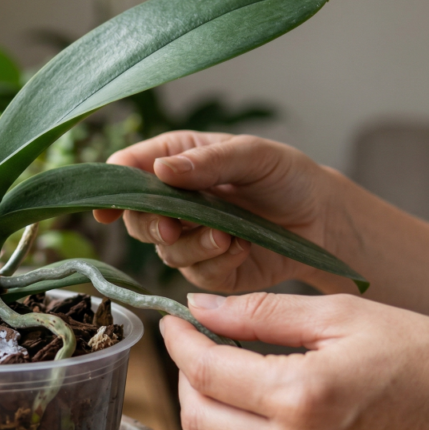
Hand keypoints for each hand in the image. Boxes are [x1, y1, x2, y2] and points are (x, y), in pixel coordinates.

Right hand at [94, 131, 349, 291]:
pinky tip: (241, 248)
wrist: (324, 220)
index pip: (128, 170)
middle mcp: (174, 201)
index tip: (105, 208)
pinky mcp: (209, 270)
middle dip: (149, 225)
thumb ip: (208, 161)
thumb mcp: (254, 155)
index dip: (111, 188)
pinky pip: (196, 275)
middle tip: (171, 227)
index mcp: (177, 161)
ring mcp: (189, 238)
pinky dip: (217, 263)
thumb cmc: (288, 177)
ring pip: (165, 250)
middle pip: (135, 217)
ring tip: (228, 234)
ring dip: (193, 245)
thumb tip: (160, 169)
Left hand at [161, 292, 428, 429]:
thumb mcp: (343, 316)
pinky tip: (266, 419)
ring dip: (212, 417)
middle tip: (202, 350)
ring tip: (234, 383)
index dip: (179, 343)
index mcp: (304, 398)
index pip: (204, 372)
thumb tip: (201, 308)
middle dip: (187, 378)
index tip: (175, 324)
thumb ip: (261, 312)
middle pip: (199, 419)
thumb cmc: (426, 358)